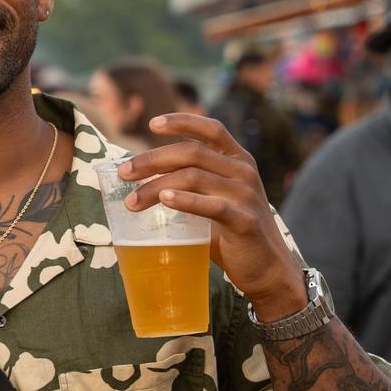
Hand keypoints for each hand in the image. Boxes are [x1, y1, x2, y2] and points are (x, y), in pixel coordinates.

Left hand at [117, 114, 307, 318]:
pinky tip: (165, 200)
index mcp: (237, 160)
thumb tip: (137, 178)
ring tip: (131, 201)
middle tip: (123, 173)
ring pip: (193, 177)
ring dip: (156, 187)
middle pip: (192, 153)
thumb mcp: (212, 197)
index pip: (211, 129)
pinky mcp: (245, 221)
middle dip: (152, 160)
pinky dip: (185, 200)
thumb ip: (188, 183)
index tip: (152, 124)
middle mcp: (244, 171)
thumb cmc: (230, 232)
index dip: (182, 121)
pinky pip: (212, 206)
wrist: (267, 268)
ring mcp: (246, 195)